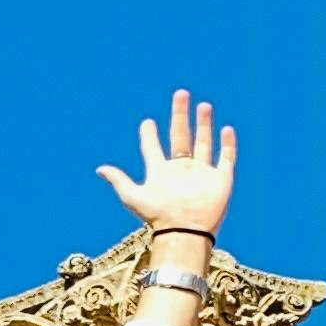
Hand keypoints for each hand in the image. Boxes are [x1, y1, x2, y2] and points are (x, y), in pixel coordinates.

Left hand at [99, 90, 236, 243]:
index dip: (149, 136)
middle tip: (180, 94)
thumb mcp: (133, 196)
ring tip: (203, 105)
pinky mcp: (220, 179)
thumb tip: (99, 168)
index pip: (153, 148)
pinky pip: (225, 158)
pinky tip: (225, 129)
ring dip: (204, 124)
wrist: (184, 230)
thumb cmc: (157, 215)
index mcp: (160, 172)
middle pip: (181, 136)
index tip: (147, 123)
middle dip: (180, 115)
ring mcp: (201, 173)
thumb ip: (119, 180)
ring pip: (204, 143)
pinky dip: (227, 144)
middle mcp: (181, 170)